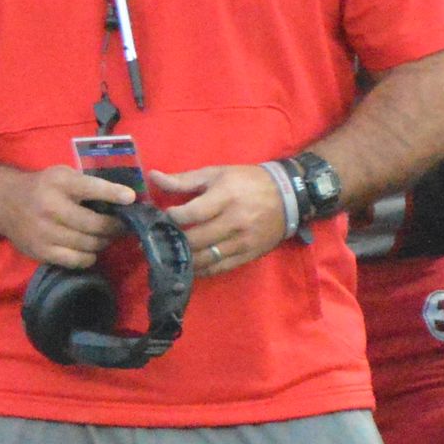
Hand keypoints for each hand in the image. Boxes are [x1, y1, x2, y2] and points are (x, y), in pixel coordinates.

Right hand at [0, 165, 132, 269]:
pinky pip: (77, 261)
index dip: (114, 194)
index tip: (131, 199)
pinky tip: (88, 248)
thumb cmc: (43, 187)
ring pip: (89, 245)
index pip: (91, 189)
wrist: (4, 203)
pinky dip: (89, 256)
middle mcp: (50, 208)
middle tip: (122, 226)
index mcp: (58, 183)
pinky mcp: (41, 252)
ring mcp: (44, 233)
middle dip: (115, 226)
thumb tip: (126, 199)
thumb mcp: (63, 175)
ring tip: (106, 236)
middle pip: (95, 224)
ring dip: (103, 242)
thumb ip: (89, 185)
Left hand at [150, 163, 286, 275]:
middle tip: (155, 242)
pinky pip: (219, 268)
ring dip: (183, 259)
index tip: (163, 217)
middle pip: (196, 239)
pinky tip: (187, 266)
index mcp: (226, 196)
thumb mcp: (217, 173)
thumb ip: (184, 179)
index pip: (192, 214)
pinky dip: (200, 270)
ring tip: (166, 256)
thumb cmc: (247, 181)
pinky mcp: (249, 254)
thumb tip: (153, 177)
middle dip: (172, 241)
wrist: (290, 196)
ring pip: (206, 258)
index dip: (172, 217)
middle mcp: (235, 221)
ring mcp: (243, 241)